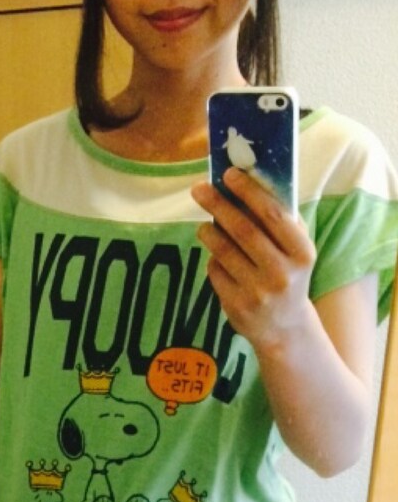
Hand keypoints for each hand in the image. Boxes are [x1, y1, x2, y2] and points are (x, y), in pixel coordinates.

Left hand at [191, 168, 316, 353]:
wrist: (285, 327)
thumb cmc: (289, 275)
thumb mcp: (296, 250)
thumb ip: (280, 220)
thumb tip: (249, 182)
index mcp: (302, 253)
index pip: (272, 215)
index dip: (248, 192)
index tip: (228, 174)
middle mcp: (281, 273)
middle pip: (243, 231)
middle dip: (219, 205)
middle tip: (199, 189)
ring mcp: (257, 293)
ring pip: (224, 252)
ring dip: (209, 232)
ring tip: (205, 225)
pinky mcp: (236, 307)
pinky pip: (216, 272)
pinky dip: (213, 259)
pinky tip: (216, 256)